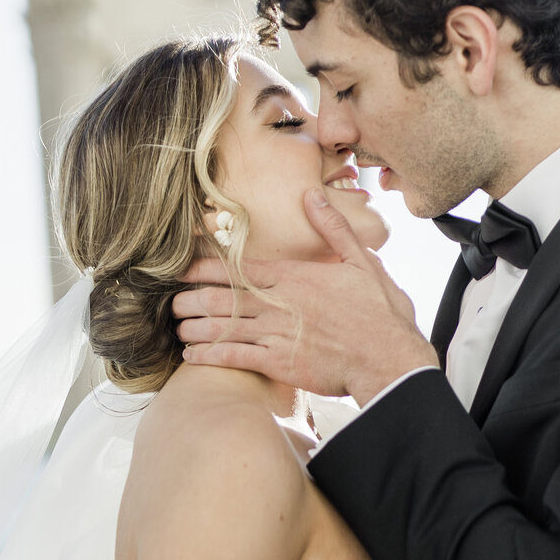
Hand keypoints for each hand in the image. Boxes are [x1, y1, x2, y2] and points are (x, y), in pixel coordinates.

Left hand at [172, 189, 438, 402]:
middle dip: (191, 299)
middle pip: (222, 298)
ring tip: (176, 328)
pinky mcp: (280, 363)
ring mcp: (277, 334)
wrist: (388, 358)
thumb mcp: (362, 261)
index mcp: (295, 277)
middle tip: (170, 302)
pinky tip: (191, 357)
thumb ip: (332, 228)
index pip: (240, 268)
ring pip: (223, 327)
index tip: (182, 268)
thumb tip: (311, 195)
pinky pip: (235, 357)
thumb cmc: (379, 313)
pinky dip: (209, 356)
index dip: (206, 267)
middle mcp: (279, 303)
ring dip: (194, 327)